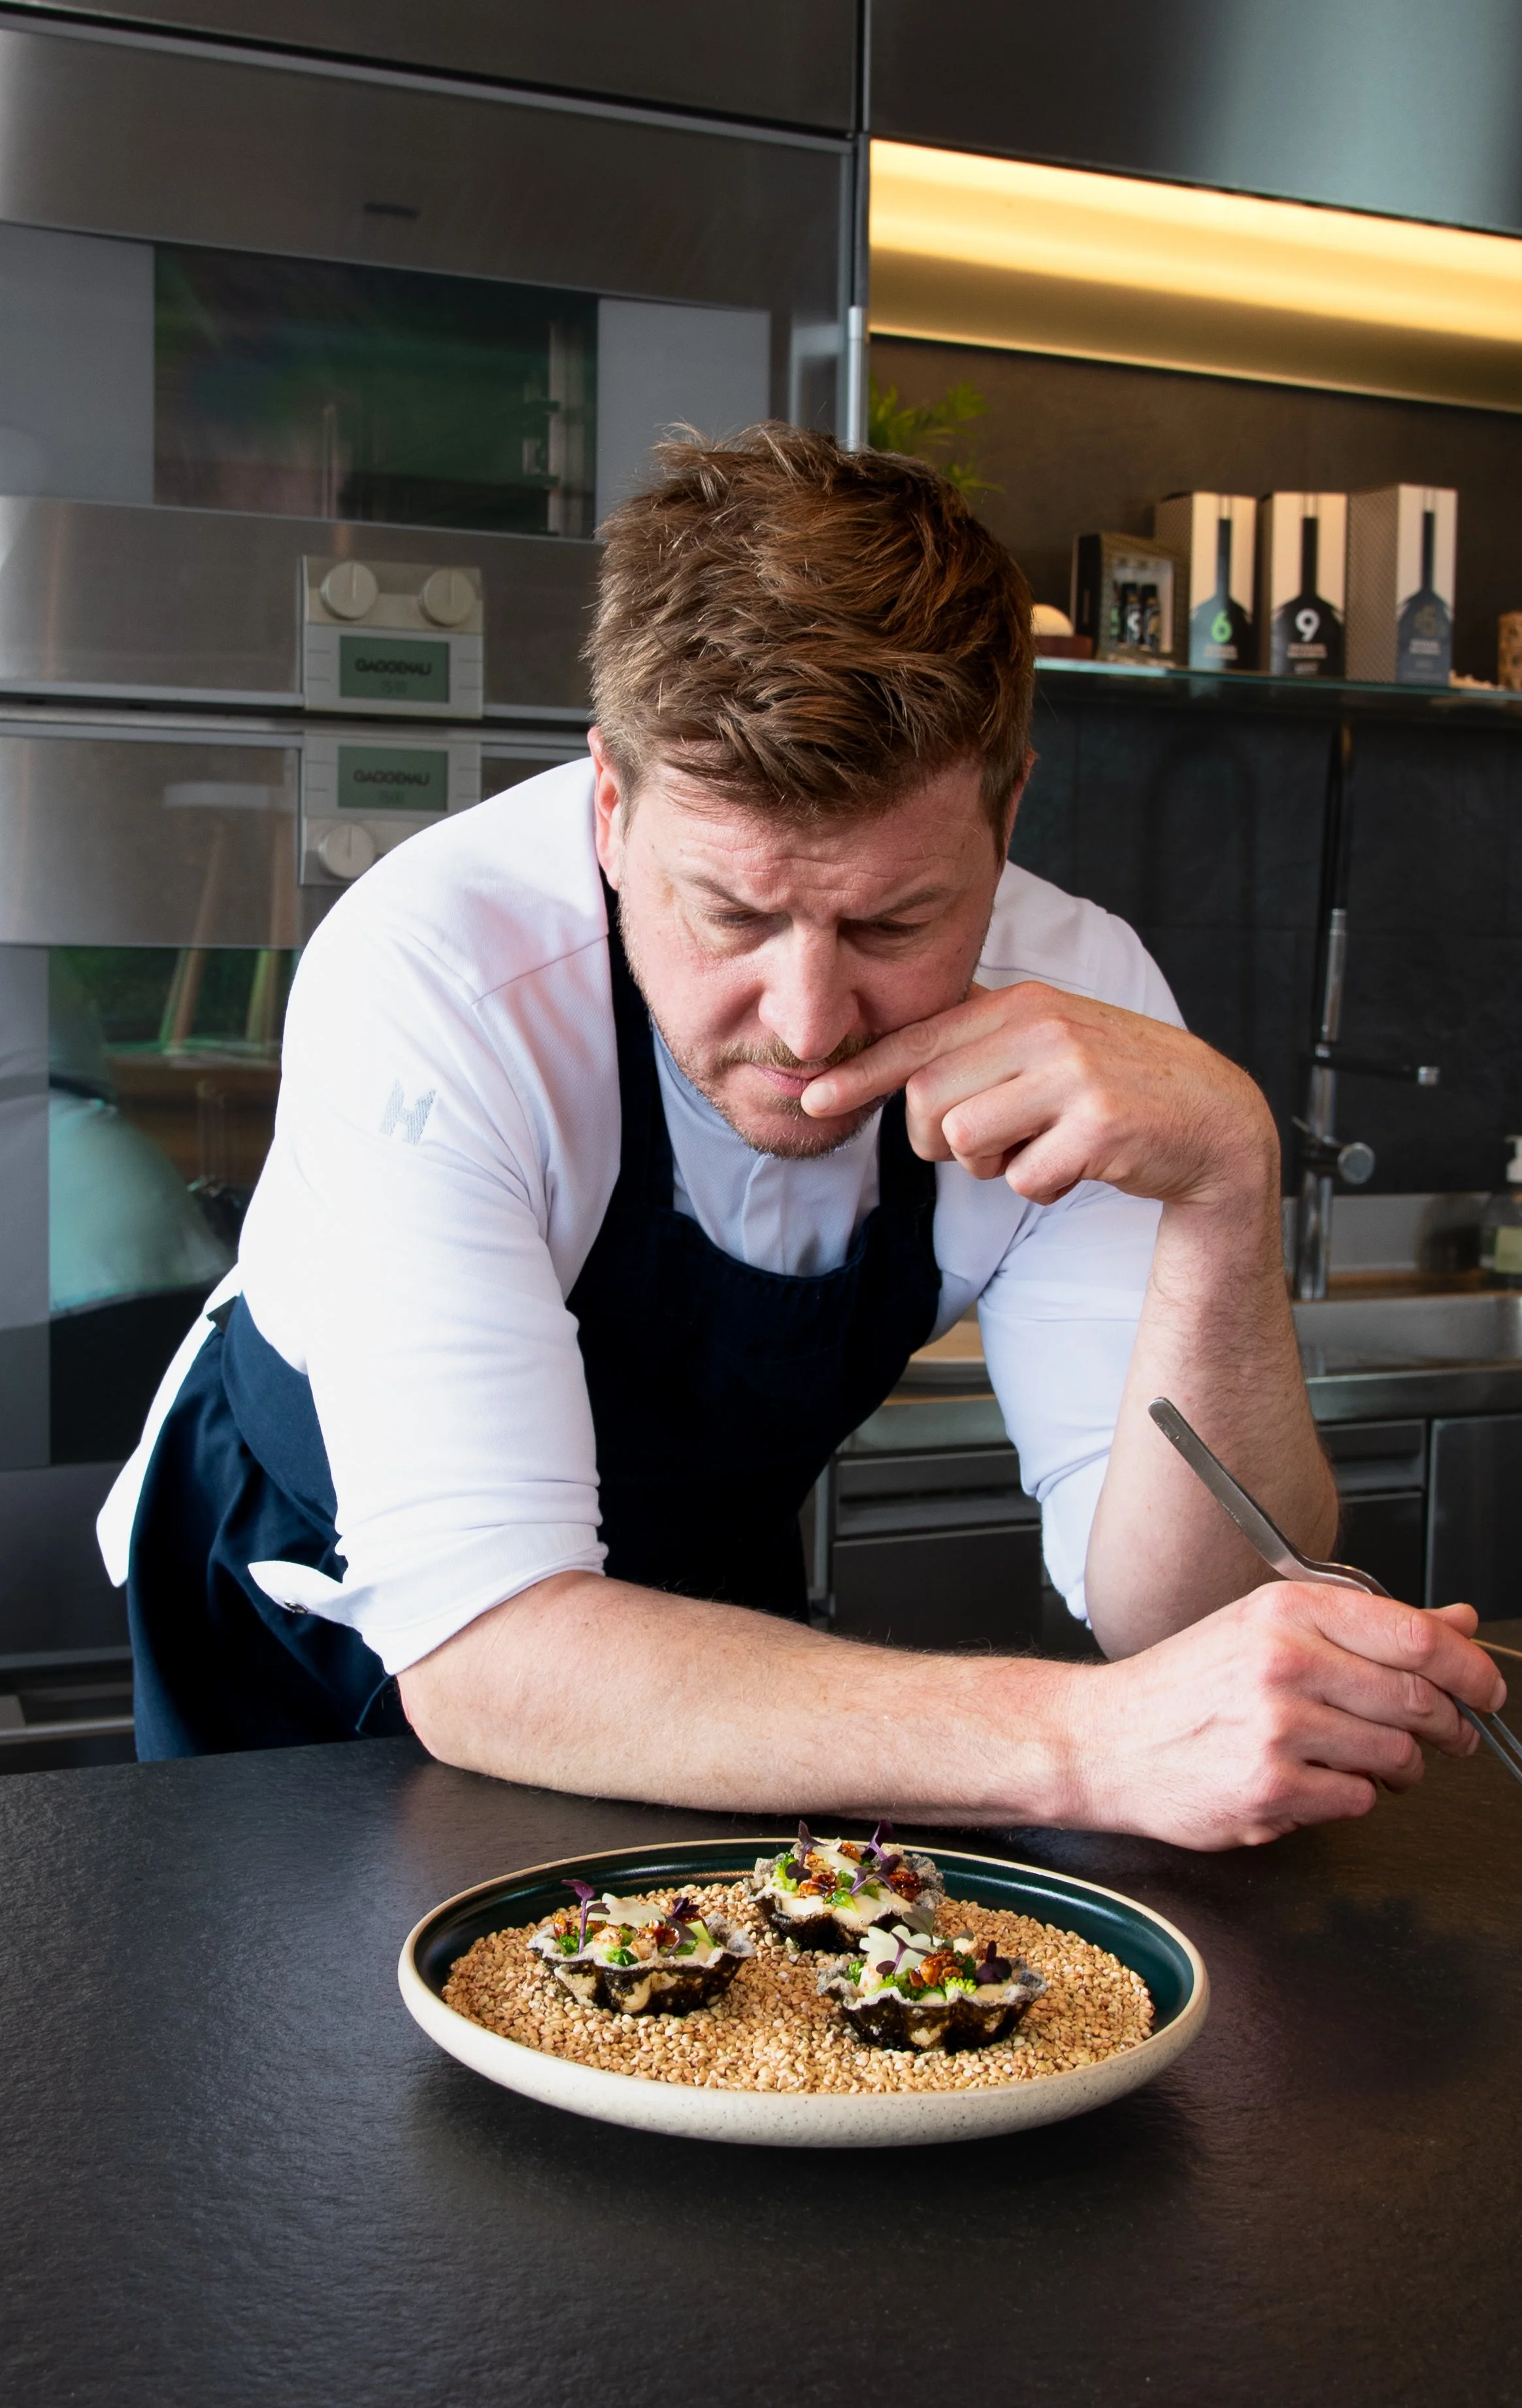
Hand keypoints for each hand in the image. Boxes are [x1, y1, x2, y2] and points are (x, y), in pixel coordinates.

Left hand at [800, 981, 1273, 1207]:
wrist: (1213, 1118)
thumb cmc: (1115, 1087)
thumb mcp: (1047, 1047)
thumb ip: (980, 1053)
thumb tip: (897, 1081)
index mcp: (1022, 1004)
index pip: (918, 1040)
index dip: (859, 1075)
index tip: (813, 1098)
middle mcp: (1043, 1028)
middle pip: (928, 1100)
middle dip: (937, 1141)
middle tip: (990, 1145)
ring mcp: (1072, 1073)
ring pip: (966, 1141)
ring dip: (994, 1165)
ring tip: (1043, 1146)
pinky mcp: (1099, 1123)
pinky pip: (1024, 1179)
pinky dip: (1043, 1185)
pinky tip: (1080, 1164)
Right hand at [1072, 1586, 1508, 1849]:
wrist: (1105, 1740)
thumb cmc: (1184, 1686)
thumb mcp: (1269, 1630)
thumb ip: (1368, 1627)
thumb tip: (1456, 1624)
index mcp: (1288, 1612)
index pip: (1414, 1637)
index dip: (1471, 1667)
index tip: (1488, 1687)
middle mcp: (1284, 1662)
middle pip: (1418, 1699)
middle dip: (1445, 1726)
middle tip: (1445, 1735)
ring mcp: (1278, 1728)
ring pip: (1395, 1756)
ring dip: (1397, 1767)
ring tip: (1361, 1759)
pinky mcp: (1272, 1788)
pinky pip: (1356, 1801)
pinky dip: (1347, 1797)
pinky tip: (1309, 1780)